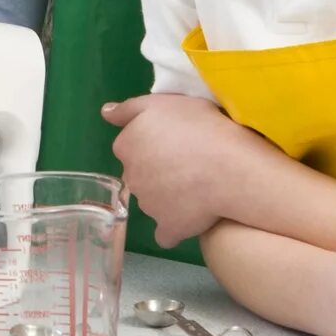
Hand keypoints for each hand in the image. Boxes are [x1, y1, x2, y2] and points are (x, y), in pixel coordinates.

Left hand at [104, 93, 271, 246]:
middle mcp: (131, 177)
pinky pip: (165, 232)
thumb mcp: (162, 103)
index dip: (152, 142)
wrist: (230, 168)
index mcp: (126, 146)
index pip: (130, 145)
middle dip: (156, 169)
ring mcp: (148, 205)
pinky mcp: (168, 227)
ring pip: (152, 200)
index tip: (174, 141)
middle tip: (187, 161)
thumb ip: (130, 109)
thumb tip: (106, 113)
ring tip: (197, 185)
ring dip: (167, 196)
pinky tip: (191, 217)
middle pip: (139, 173)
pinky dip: (174, 227)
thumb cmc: (199, 127)